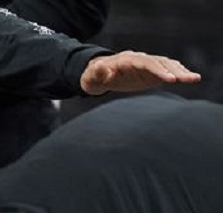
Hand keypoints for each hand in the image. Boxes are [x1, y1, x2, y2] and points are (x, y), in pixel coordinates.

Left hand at [80, 51, 200, 95]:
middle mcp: (140, 60)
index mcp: (127, 60)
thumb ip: (96, 72)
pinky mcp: (150, 73)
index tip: (168, 79)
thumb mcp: (91, 76)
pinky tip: (190, 78)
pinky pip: (167, 71)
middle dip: (174, 70)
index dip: (157, 70)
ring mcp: (147, 65)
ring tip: (195, 79)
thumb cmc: (93, 77)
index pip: (145, 63)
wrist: (98, 75)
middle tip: (188, 79)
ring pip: (166, 65)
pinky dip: (178, 74)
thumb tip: (100, 66)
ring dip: (181, 71)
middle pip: (160, 62)